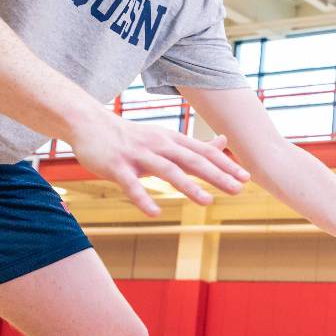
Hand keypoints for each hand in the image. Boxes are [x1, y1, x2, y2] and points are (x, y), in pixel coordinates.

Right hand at [68, 110, 249, 215]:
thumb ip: (194, 144)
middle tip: (238, 190)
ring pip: (167, 171)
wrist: (89, 123)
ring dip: (188, 186)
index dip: (225, 164)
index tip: (246, 178)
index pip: (203, 152)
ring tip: (207, 202)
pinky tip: (154, 212)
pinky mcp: (117, 166)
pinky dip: (143, 198)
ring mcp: (138, 155)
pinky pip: (131, 184)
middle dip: (217, 175)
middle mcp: (159, 145)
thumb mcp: (166, 137)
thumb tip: (224, 141)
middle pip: (192, 160)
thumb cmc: (132, 136)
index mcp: (171, 140)